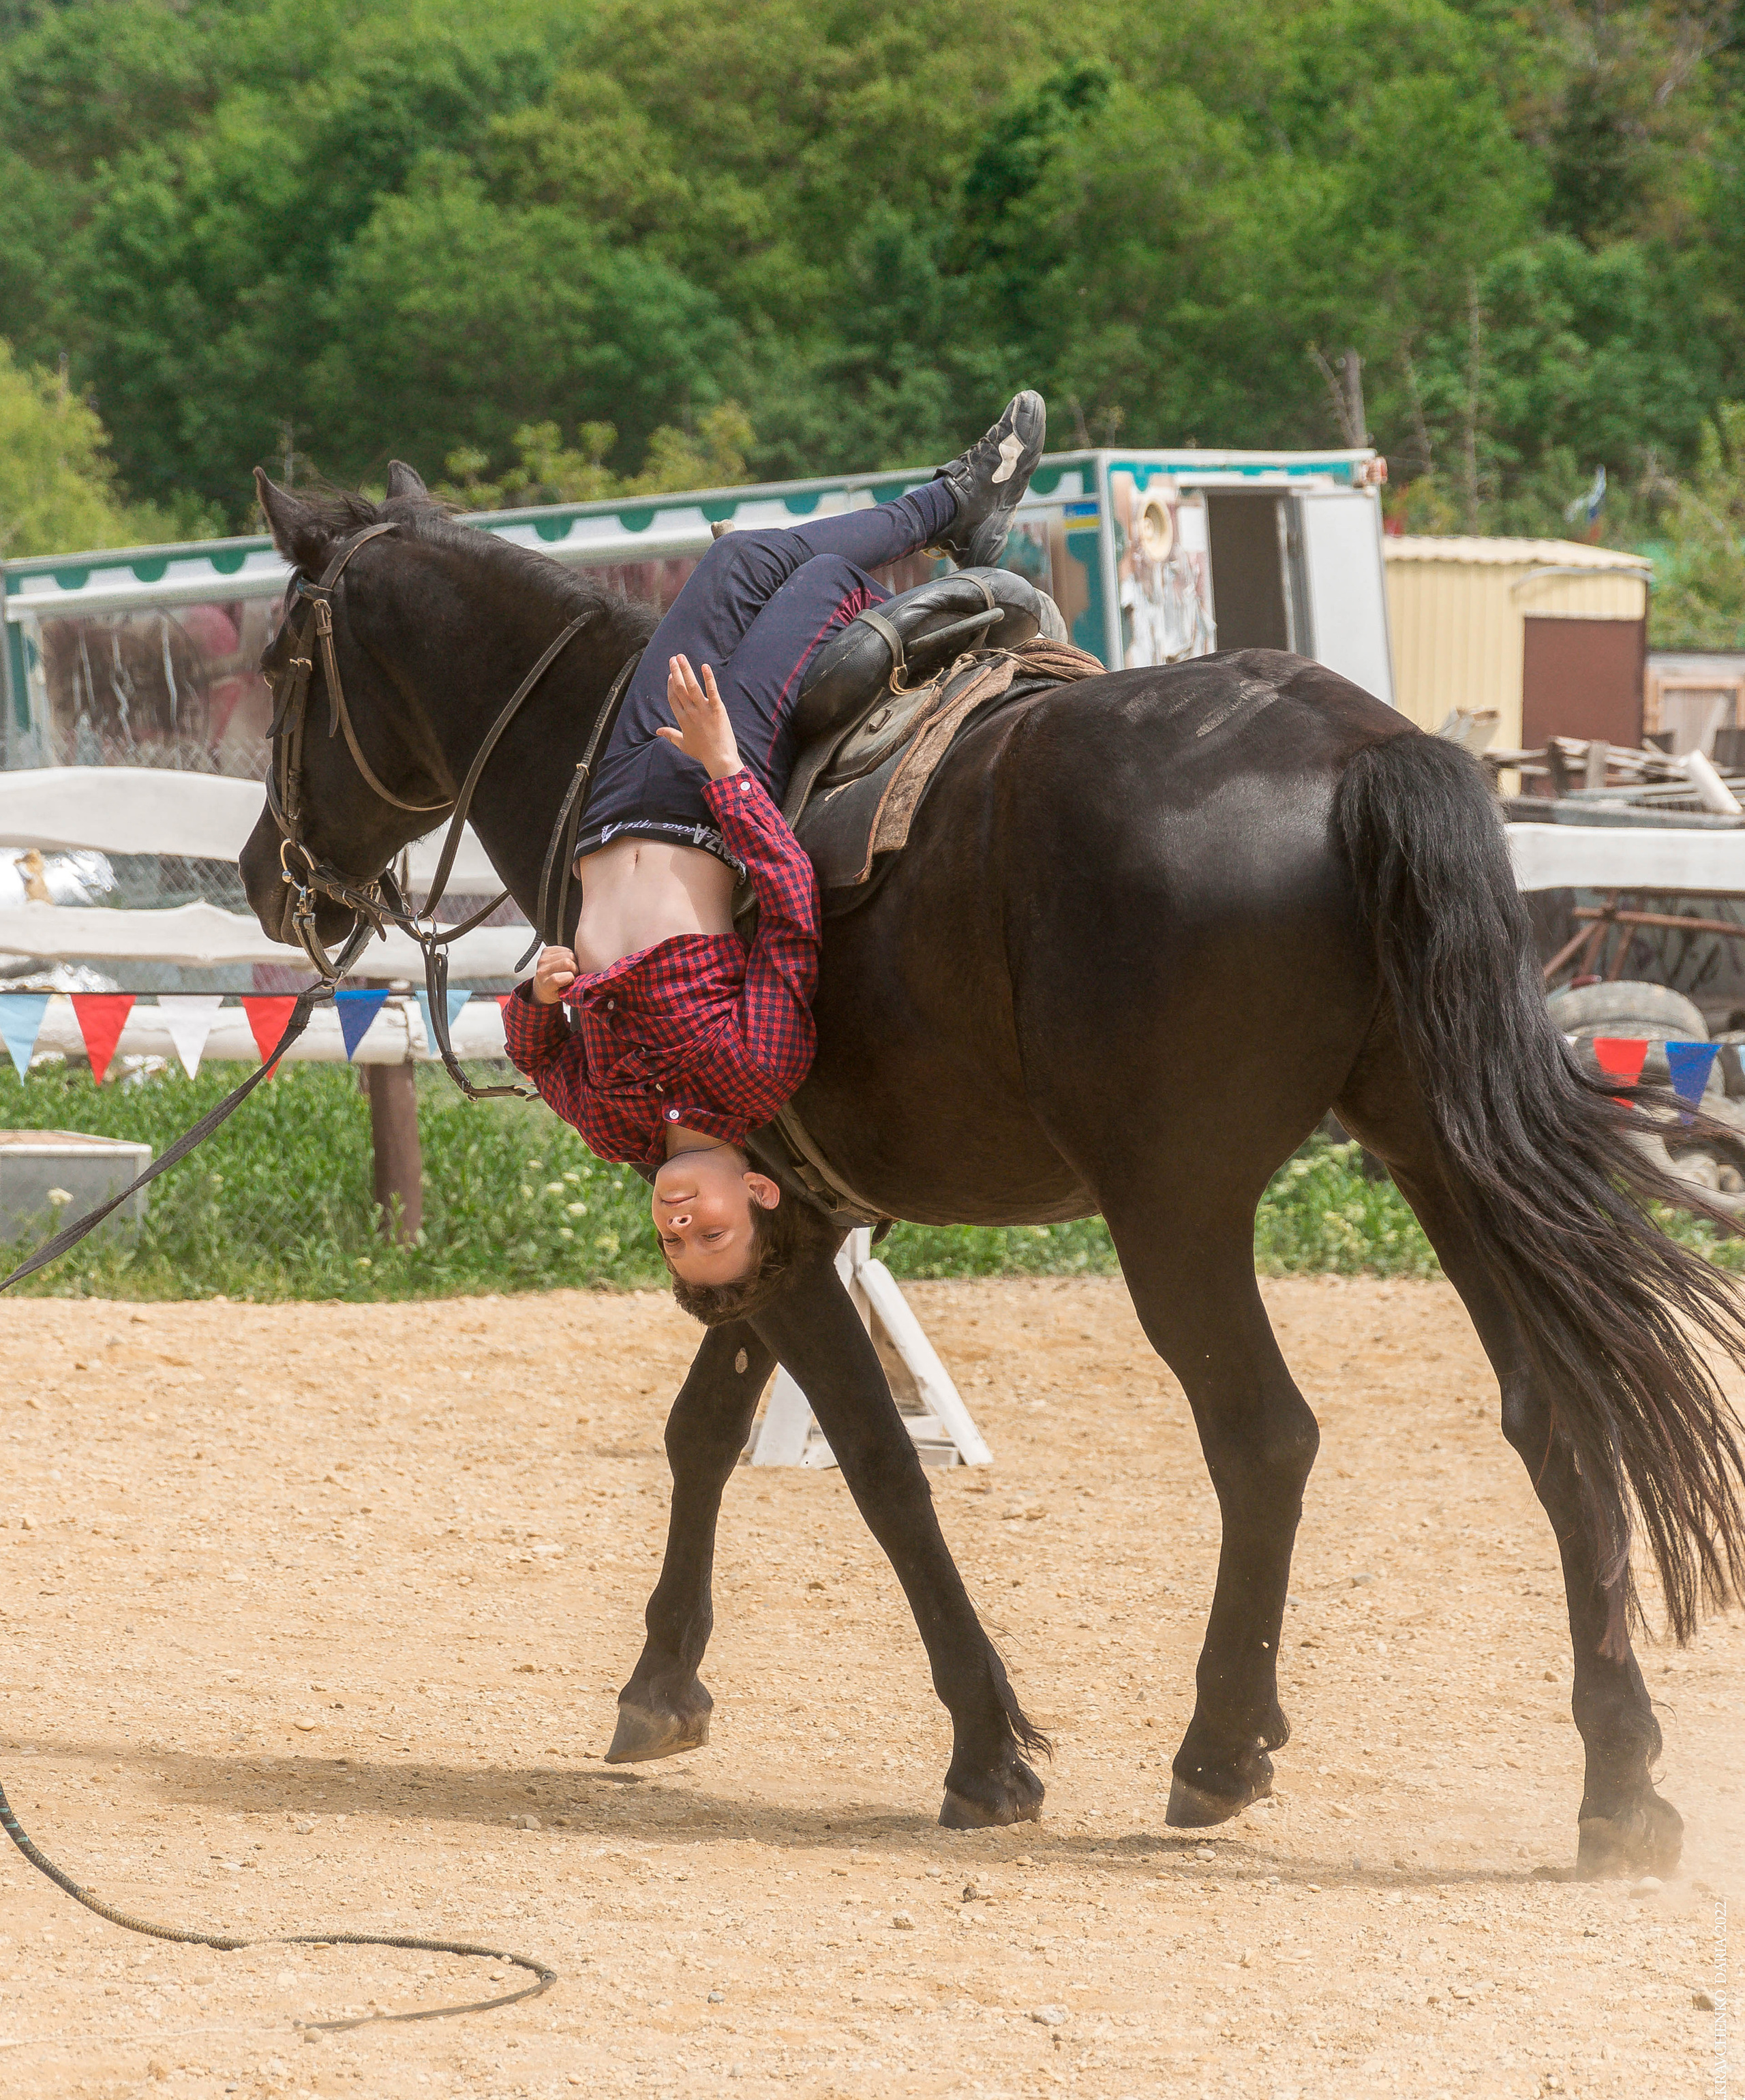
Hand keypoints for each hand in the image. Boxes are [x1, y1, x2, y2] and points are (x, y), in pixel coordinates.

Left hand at [531, 945, 577, 1004]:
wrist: (542, 986)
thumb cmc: (554, 992)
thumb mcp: (565, 996)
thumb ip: (574, 990)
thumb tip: (585, 981)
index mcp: (545, 985)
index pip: (557, 978)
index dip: (570, 978)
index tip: (571, 981)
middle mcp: (542, 971)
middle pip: (567, 962)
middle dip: (574, 968)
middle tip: (572, 974)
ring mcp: (543, 959)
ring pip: (568, 954)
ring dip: (573, 961)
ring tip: (569, 969)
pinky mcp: (546, 951)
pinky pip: (565, 949)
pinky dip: (568, 954)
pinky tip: (565, 962)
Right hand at [655, 655, 741, 779]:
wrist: (719, 758)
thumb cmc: (702, 752)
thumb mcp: (683, 744)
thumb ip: (670, 735)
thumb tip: (658, 731)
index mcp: (682, 719)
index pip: (673, 697)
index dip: (670, 684)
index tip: (670, 674)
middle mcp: (690, 712)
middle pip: (679, 688)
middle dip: (675, 671)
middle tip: (673, 658)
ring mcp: (703, 710)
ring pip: (692, 686)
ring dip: (685, 670)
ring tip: (681, 657)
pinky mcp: (717, 709)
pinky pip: (712, 691)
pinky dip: (708, 678)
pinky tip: (704, 666)